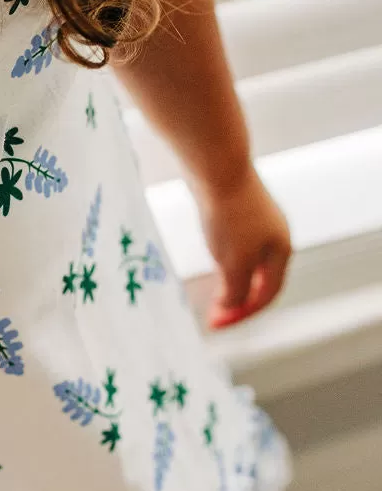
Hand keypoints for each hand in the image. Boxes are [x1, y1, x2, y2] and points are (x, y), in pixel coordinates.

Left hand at [196, 166, 291, 329]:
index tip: (217, 323)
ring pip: (248, 261)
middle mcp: (275, 236)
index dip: (242, 313)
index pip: (267, 294)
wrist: (217, 166)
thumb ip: (235, 290)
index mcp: (281, 251)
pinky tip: (210, 260)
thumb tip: (231, 306)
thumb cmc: (228, 214)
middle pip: (261, 279)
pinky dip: (225, 260)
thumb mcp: (234, 261)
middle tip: (215, 314)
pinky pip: (236, 243)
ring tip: (211, 293)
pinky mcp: (239, 208)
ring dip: (232, 281)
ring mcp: (258, 220)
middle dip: (239, 300)